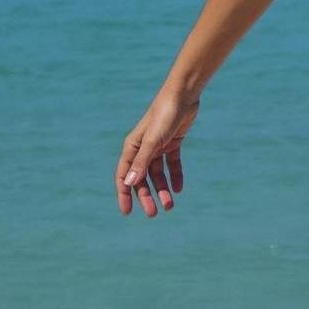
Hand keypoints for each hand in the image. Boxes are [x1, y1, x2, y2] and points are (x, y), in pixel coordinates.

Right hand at [116, 85, 197, 217]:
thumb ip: (142, 163)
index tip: (127, 212)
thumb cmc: (164, 115)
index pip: (124, 175)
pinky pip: (172, 164)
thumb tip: (129, 184)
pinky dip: (175, 176)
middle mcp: (143, 148)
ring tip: (170, 206)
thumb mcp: (153, 141)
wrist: (183, 95)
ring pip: (158, 174)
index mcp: (132, 147)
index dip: (124, 194)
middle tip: (154, 214)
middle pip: (142, 178)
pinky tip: (179, 188)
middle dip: (146, 196)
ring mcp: (158, 145)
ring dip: (163, 189)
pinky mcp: (173, 142)